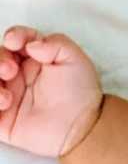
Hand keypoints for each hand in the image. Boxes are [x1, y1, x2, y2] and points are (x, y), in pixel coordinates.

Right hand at [0, 26, 103, 158]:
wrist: (82, 126)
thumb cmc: (81, 93)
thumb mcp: (75, 59)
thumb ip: (56, 43)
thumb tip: (31, 45)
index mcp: (33, 58)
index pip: (15, 40)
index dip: (13, 36)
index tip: (14, 41)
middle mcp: (18, 74)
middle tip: (10, 70)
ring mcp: (8, 95)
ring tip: (7, 98)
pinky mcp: (3, 119)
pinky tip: (3, 105)